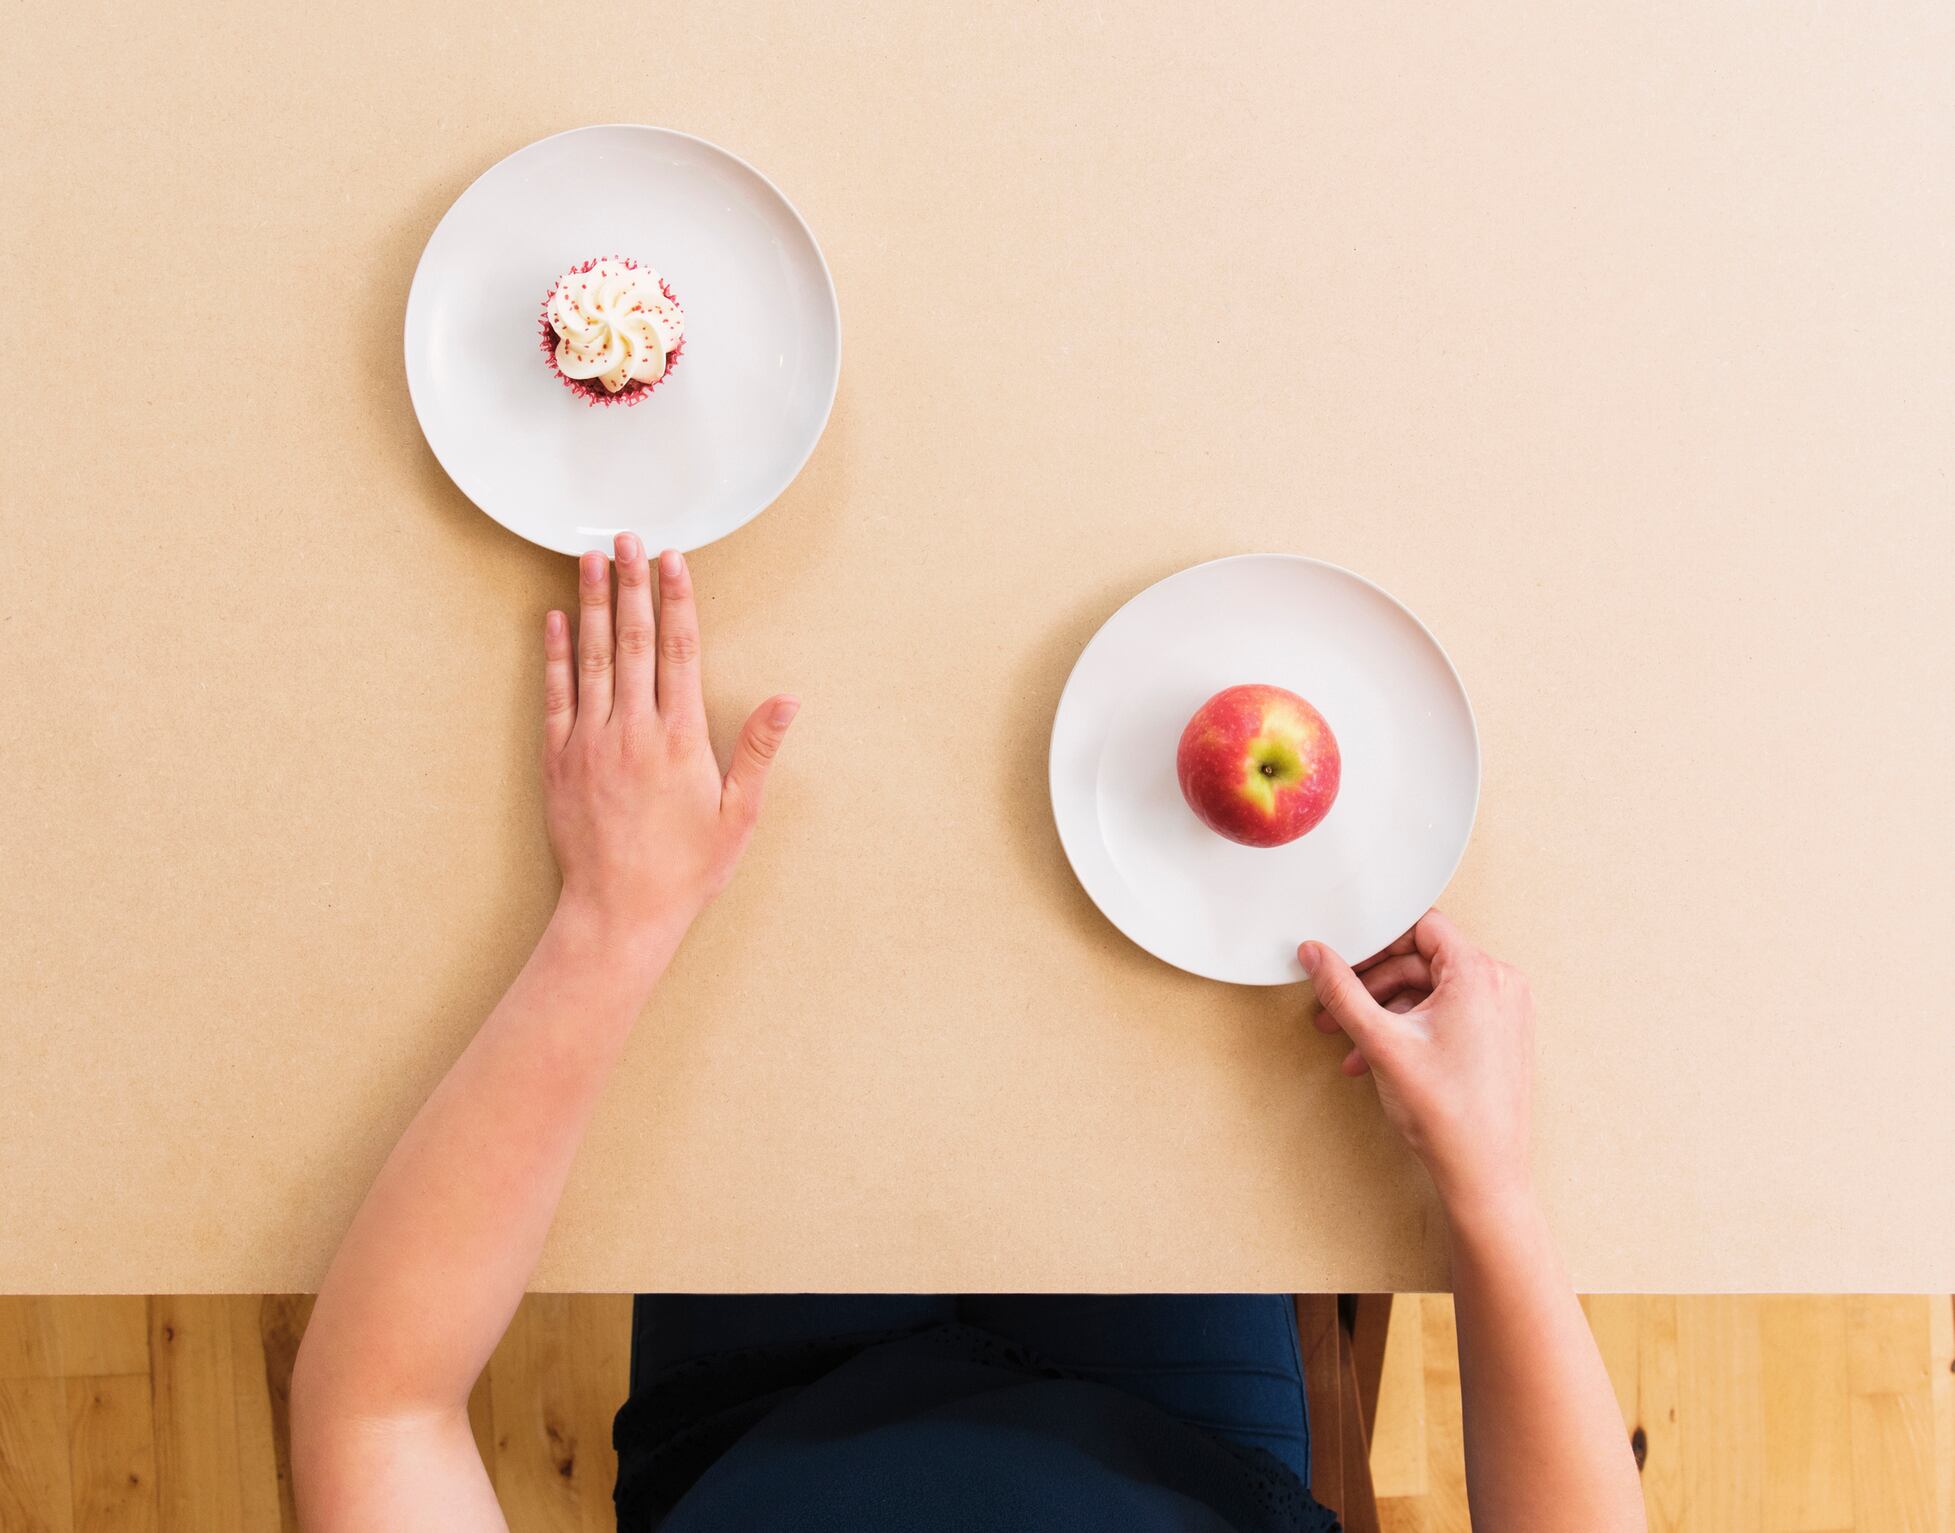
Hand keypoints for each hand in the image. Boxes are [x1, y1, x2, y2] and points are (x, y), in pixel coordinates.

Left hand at [541, 533, 797, 979]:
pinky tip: (553, 620)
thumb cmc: (685, 870)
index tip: (672, 560)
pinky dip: (554, 654)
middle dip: (630, 583)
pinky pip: (555, 695)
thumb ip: (758, 749)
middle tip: (626, 538)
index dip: (676, 600)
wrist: (618, 914)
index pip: (679, 650)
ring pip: (590, 657)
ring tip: (588, 559)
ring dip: (589, 603)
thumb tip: (787, 699)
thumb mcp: (738, 814)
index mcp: (681, 738)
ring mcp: (590, 742)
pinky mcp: (558, 761)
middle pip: (632, 639)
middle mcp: (633, 729)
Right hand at [1300, 910, 1533, 1218]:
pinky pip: (1447, 1013)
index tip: (1346, 959)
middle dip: (1372, 984)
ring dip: (1386, 1010)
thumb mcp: (1381, 1042)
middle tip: (1336, 1005)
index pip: (1420, 927)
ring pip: (1430, 990)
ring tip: (1352, 1040)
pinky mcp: (1500, 1036)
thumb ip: (1342, 991)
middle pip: (1422, 960)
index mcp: (1479, 975)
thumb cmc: (1449, 1114)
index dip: (1376, 942)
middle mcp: (1500, 986)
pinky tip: (1378, 1055)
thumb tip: (1315, 955)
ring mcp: (1504, 1012)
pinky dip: (1411, 1026)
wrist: (1483, 1174)